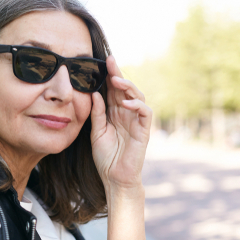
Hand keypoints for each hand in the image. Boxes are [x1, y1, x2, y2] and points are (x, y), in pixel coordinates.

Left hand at [90, 55, 152, 189]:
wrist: (114, 178)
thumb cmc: (105, 157)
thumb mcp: (96, 132)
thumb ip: (97, 113)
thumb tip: (95, 94)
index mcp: (114, 113)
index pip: (113, 90)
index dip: (110, 75)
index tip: (104, 61)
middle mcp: (126, 114)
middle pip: (125, 89)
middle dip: (118, 74)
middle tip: (110, 62)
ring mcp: (136, 121)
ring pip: (138, 96)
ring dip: (128, 86)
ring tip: (116, 80)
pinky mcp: (144, 131)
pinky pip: (145, 112)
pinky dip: (136, 105)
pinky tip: (125, 102)